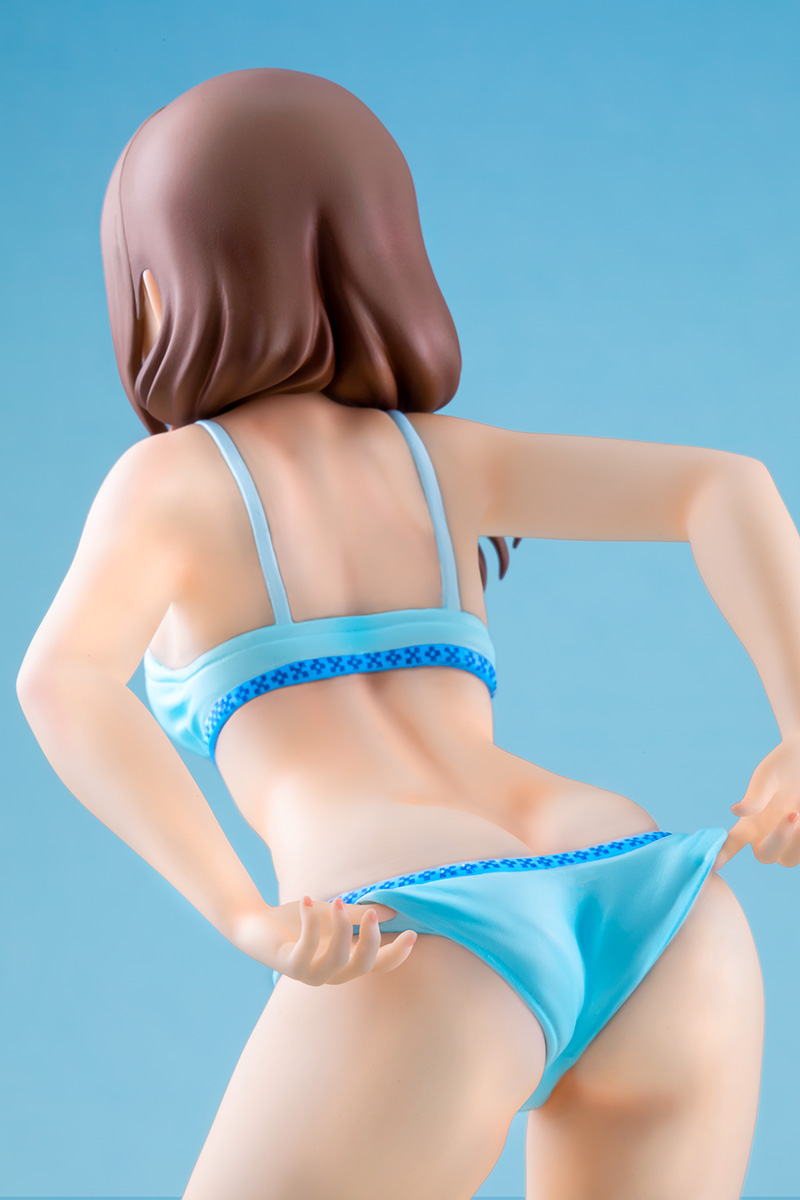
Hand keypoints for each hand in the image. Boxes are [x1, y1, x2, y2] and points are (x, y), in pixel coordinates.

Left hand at [231, 895, 417, 984]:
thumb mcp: (333, 915)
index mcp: (344, 962)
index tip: (412, 933)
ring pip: (338, 958)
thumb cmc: (296, 921)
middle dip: (372, 939)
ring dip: (343, 928)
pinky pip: (307, 948)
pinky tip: (308, 899)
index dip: (397, 954)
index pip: (378, 966)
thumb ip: (359, 916)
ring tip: (338, 901)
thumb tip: (392, 911)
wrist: (256, 924)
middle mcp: (329, 974)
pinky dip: (311, 921)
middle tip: (373, 911)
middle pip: (363, 965)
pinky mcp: (288, 965)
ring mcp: (309, 973)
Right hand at [712, 735, 799, 870]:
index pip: (733, 841)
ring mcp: (786, 839)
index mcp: (751, 821)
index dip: (723, 853)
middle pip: (764, 855)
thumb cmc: (784, 764)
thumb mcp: (768, 777)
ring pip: (787, 859)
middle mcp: (765, 833)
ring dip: (796, 843)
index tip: (712, 865)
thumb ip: (756, 797)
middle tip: (794, 815)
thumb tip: (735, 811)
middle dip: (778, 839)